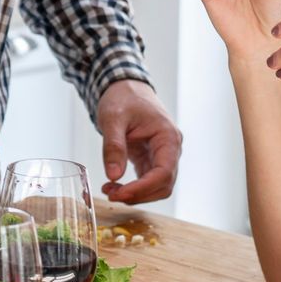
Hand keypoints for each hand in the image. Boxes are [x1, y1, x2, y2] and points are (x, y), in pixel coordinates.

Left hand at [95, 79, 182, 202]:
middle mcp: (170, 149)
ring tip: (109, 190)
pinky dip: (132, 188)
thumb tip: (113, 175)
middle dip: (139, 195)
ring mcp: (162, 155)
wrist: (125, 87)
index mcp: (168, 137)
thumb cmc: (123, 97)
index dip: (143, 188)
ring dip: (135, 194)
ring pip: (156, 187)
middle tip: (111, 194)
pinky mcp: (151, 159)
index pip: (164, 173)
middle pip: (163, 185)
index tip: (120, 194)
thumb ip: (114, 146)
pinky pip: (147, 181)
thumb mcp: (113, 118)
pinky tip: (114, 186)